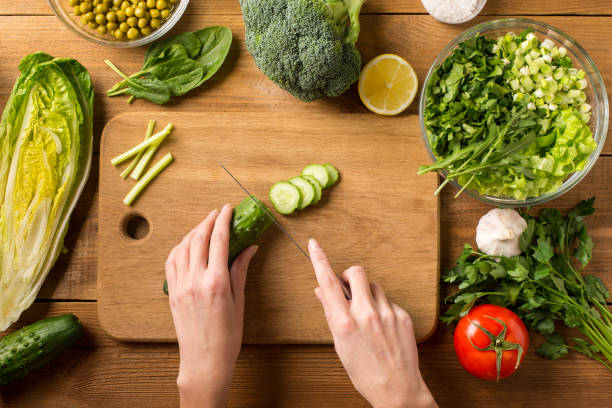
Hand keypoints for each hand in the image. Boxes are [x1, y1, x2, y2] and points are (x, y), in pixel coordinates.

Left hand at [165, 205, 257, 407]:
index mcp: (216, 282)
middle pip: (199, 239)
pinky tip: (188, 244)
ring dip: (194, 231)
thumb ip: (241, 270)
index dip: (224, 220)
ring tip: (204, 224)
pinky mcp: (172, 292)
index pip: (219, 240)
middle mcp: (195, 280)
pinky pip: (172, 261)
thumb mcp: (239, 301)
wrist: (204, 361)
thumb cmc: (227, 336)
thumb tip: (250, 247)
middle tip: (218, 212)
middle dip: (209, 220)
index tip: (228, 209)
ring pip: (183, 247)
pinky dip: (180, 247)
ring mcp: (180, 286)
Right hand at [308, 239, 436, 407]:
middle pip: (357, 272)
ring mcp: (387, 313)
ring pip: (374, 286)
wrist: (396, 389)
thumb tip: (322, 291)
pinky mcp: (402, 315)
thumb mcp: (340, 344)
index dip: (319, 260)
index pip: (328, 283)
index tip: (314, 245)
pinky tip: (382, 327)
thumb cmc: (364, 371)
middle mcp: (366, 314)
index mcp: (345, 323)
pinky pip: (388, 300)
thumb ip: (331, 313)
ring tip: (367, 316)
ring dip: (368, 293)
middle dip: (350, 276)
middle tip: (349, 288)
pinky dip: (382, 308)